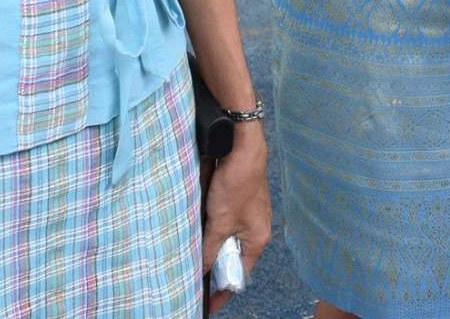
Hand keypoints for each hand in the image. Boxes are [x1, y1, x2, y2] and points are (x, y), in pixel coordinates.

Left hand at [202, 126, 271, 313]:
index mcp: (257, 239)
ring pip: (225, 240)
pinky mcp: (237, 201)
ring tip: (192, 247)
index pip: (239, 275)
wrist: (241, 146)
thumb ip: (209, 249)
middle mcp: (255, 229)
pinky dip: (210, 227)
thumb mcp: (220, 222)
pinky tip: (197, 224)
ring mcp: (247, 215)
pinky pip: (223, 224)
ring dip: (209, 243)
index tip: (208, 304)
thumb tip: (201, 271)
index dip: (223, 290)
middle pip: (231, 258)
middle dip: (213, 265)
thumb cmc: (237, 183)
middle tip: (192, 274)